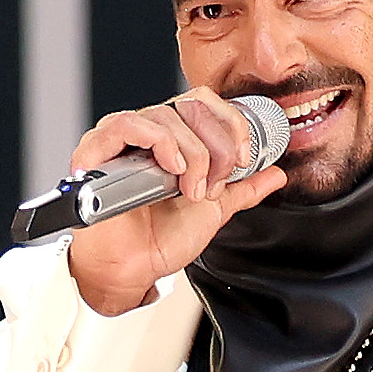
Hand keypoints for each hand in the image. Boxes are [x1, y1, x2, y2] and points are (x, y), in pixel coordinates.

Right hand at [60, 94, 282, 314]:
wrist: (134, 269)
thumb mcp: (215, 209)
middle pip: (190, 106)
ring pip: (164, 115)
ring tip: (189, 189)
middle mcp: (147, 133)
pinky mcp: (97, 150)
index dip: (231, 123)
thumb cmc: (160, 240)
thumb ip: (244, 188)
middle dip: (216, 147)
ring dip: (191, 154)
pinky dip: (158, 142)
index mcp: (174, 139)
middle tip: (213, 184)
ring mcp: (121, 139)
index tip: (243, 159)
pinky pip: (127, 124)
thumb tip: (275, 174)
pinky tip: (170, 168)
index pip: (204, 102)